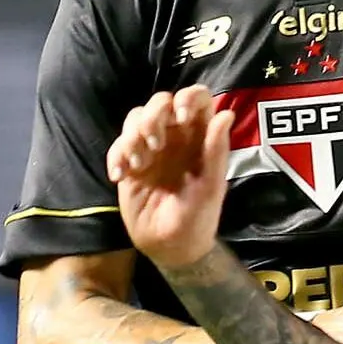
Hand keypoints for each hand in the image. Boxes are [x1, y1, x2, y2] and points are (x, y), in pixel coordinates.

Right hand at [108, 86, 233, 268]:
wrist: (170, 246)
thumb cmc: (198, 217)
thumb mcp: (211, 186)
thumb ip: (216, 150)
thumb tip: (226, 114)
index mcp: (200, 136)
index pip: (197, 98)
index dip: (188, 97)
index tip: (181, 117)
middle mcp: (175, 136)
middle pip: (160, 101)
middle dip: (153, 116)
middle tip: (155, 143)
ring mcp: (150, 148)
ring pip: (135, 117)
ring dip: (132, 136)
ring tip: (138, 164)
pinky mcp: (129, 162)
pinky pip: (117, 145)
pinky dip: (116, 156)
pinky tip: (120, 177)